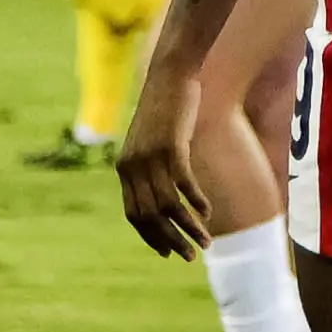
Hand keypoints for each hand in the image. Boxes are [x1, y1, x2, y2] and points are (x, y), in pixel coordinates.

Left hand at [115, 66, 214, 256]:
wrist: (169, 75)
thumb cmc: (164, 109)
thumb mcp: (151, 142)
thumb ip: (152, 168)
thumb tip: (164, 198)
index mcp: (124, 168)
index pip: (133, 215)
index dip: (150, 237)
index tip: (168, 253)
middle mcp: (133, 166)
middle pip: (150, 216)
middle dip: (171, 240)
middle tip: (191, 256)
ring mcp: (151, 156)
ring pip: (169, 205)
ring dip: (189, 227)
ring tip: (206, 242)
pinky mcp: (171, 146)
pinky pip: (183, 184)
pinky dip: (196, 202)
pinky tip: (207, 212)